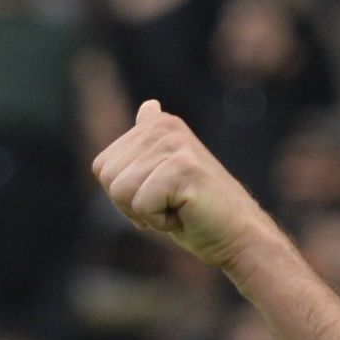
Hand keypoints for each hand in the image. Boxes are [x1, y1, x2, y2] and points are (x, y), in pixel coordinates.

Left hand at [92, 100, 278, 273]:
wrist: (238, 235)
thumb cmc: (195, 209)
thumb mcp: (164, 172)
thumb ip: (150, 142)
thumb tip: (149, 105)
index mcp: (156, 123)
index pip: (101, 166)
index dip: (123, 194)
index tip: (156, 195)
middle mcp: (165, 126)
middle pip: (108, 178)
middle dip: (130, 204)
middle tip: (169, 203)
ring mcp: (176, 145)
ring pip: (121, 192)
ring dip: (145, 213)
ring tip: (178, 207)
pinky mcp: (183, 168)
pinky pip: (141, 205)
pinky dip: (159, 221)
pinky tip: (186, 213)